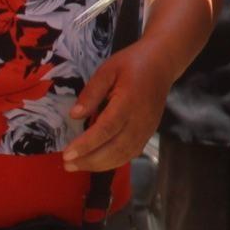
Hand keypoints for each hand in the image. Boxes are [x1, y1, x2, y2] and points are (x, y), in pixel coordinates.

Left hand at [63, 40, 173, 171]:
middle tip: (67, 164)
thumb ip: (91, 92)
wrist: (162, 63)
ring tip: (78, 166)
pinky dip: (114, 162)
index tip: (67, 154)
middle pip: (115, 148)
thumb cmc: (132, 63)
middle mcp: (140, 119)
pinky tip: (98, 163)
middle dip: (90, 160)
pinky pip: (132, 153)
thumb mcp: (107, 70)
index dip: (87, 144)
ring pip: (124, 155)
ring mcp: (146, 128)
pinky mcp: (149, 132)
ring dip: (100, 165)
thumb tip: (75, 115)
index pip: (106, 129)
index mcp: (128, 101)